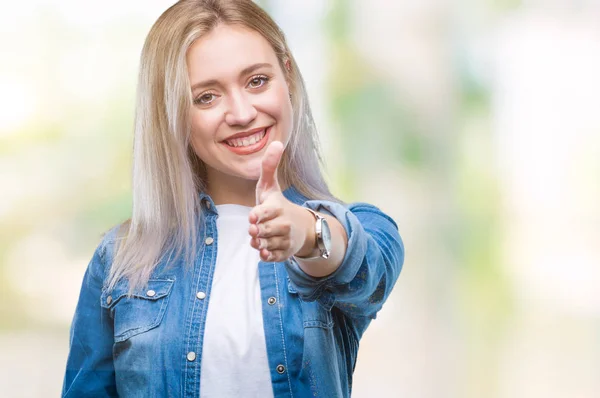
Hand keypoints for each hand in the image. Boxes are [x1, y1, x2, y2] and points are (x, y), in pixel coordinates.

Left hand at [248, 141, 313, 261]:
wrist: (299, 226)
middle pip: (266, 230)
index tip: (253, 217)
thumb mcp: (270, 186)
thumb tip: (276, 142)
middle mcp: (283, 224)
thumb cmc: (277, 204)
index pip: (267, 212)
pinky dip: (268, 256)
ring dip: (260, 244)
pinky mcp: (285, 252)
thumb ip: (268, 167)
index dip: (259, 215)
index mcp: (277, 207)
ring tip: (256, 240)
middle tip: (253, 230)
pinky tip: (263, 252)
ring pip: (269, 244)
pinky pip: (274, 257)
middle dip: (258, 231)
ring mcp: (285, 239)